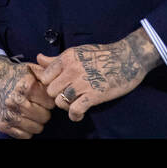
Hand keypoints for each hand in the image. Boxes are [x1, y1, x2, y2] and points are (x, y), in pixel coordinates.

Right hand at [0, 55, 54, 138]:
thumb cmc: (14, 74)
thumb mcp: (30, 68)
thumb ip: (47, 74)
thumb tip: (60, 81)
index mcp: (26, 86)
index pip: (51, 103)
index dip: (49, 99)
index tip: (44, 96)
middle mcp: (16, 101)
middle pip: (45, 117)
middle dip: (44, 111)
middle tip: (38, 104)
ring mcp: (9, 115)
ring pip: (37, 128)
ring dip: (37, 121)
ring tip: (31, 111)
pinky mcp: (3, 125)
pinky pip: (25, 136)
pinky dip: (27, 129)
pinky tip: (24, 118)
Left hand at [30, 27, 162, 121]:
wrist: (128, 58)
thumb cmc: (103, 55)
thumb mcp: (77, 52)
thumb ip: (56, 59)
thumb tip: (38, 58)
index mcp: (67, 58)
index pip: (44, 76)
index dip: (50, 84)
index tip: (58, 86)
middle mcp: (72, 70)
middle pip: (51, 91)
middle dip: (58, 95)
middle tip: (68, 95)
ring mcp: (83, 83)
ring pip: (60, 102)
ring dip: (66, 106)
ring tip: (74, 103)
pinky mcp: (94, 95)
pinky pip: (74, 111)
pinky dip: (75, 115)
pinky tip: (79, 113)